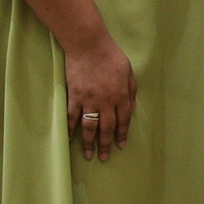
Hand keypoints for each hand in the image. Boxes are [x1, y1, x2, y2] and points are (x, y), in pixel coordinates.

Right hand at [65, 37, 136, 160]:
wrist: (88, 45)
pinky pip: (72, 117)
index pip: (123, 120)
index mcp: (122, 95)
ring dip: (89, 143)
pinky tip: (71, 139)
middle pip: (107, 128)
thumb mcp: (129, 72)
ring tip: (88, 155)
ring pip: (89, 127)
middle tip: (104, 157)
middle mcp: (106, 101)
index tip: (120, 146)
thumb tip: (132, 108)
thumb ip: (131, 91)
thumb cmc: (111, 56)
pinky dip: (71, 129)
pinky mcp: (74, 96)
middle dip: (106, 144)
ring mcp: (89, 100)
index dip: (122, 134)